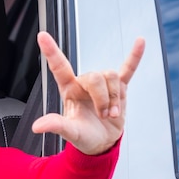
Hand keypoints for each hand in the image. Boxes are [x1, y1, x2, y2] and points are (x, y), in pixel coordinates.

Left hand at [31, 31, 144, 154]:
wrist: (101, 143)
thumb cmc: (83, 136)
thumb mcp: (69, 132)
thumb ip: (55, 125)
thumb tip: (37, 126)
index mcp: (69, 90)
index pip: (59, 67)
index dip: (51, 52)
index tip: (42, 36)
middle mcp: (83, 83)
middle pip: (96, 77)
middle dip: (102, 98)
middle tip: (103, 115)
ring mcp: (102, 85)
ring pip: (111, 76)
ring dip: (114, 98)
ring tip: (111, 114)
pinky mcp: (119, 89)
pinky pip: (128, 69)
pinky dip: (134, 57)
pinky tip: (140, 42)